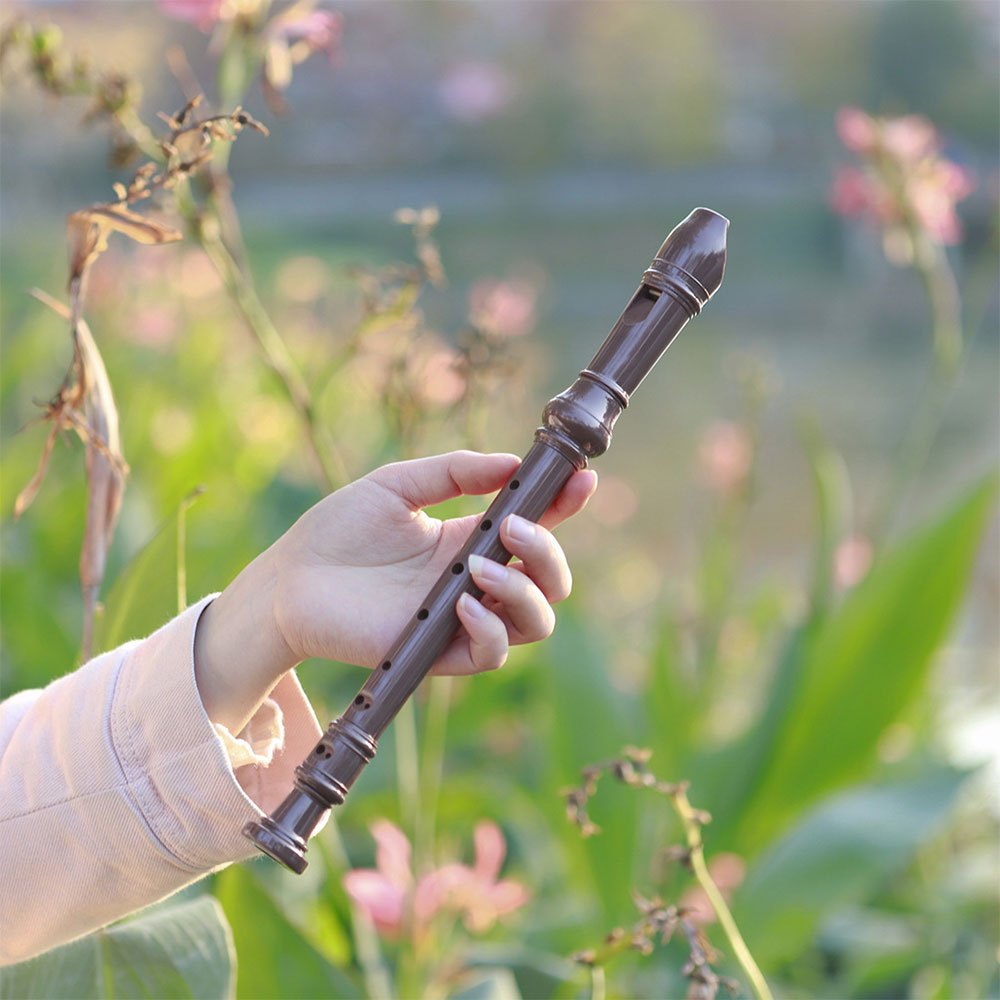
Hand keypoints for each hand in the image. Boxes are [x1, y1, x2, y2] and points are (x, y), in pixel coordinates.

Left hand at [195, 451, 596, 731]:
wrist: (290, 578)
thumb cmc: (340, 529)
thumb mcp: (399, 484)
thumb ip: (454, 472)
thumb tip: (511, 462)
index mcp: (471, 540)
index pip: (536, 527)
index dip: (566, 506)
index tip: (581, 481)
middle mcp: (476, 581)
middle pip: (551, 581)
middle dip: (548, 553)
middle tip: (513, 528)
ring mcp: (461, 619)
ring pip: (536, 622)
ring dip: (524, 592)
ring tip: (478, 567)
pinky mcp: (438, 653)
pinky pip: (492, 653)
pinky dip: (490, 628)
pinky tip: (462, 601)